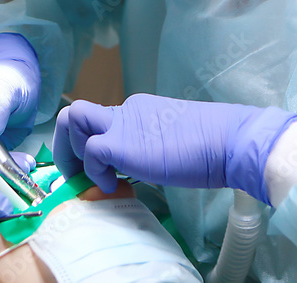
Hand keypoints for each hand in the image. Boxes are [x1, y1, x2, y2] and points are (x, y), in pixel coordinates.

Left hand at [53, 93, 296, 203]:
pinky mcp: (121, 142)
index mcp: (138, 110)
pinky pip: (90, 151)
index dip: (89, 144)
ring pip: (73, 121)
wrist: (229, 140)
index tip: (97, 170)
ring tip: (90, 179)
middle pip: (77, 114)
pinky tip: (115, 186)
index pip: (100, 120)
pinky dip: (94, 173)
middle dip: (66, 145)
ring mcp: (122, 124)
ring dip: (71, 153)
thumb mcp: (172, 145)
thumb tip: (136, 172)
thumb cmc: (214, 147)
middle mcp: (125, 111)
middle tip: (76, 174)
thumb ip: (149, 150)